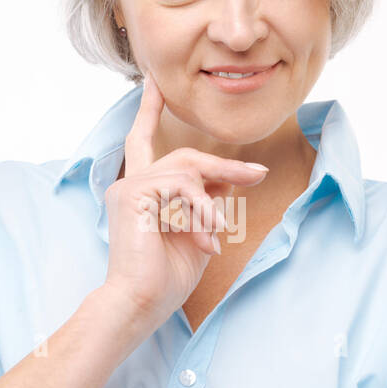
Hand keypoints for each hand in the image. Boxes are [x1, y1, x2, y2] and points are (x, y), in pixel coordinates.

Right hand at [102, 71, 269, 328]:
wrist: (140, 304)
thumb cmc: (164, 278)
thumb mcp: (195, 233)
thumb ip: (206, 203)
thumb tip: (227, 178)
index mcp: (141, 192)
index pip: (143, 142)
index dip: (149, 112)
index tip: (153, 83)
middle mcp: (130, 184)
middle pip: (183, 156)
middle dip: (224, 166)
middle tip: (258, 173)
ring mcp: (128, 188)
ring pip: (186, 169)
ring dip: (214, 200)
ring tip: (219, 230)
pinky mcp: (132, 195)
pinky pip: (181, 188)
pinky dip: (201, 212)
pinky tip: (206, 238)